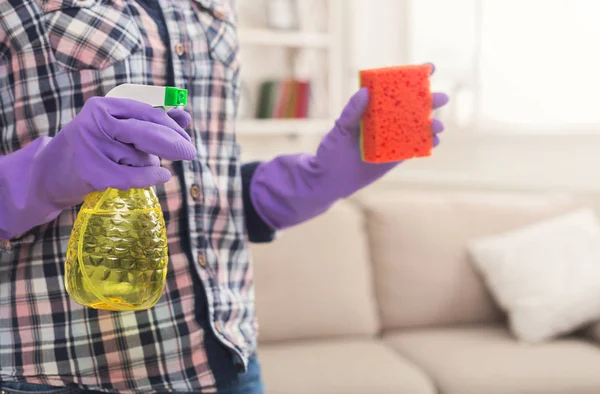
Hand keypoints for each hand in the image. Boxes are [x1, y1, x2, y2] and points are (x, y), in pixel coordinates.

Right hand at [39, 97, 195, 205]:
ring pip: (142, 157)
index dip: (171, 126)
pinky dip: (152, 178)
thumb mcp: (118, 129)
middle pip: (147, 133)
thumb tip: (186, 116)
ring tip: (128, 166)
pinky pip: (136, 176)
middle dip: (173, 144)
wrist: (49, 175)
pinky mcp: (93, 172)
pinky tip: (162, 176)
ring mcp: (93, 147)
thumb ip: (150, 122)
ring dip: (147, 165)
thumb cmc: (92, 149)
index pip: (147, 112)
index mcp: (103, 106)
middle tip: (190, 153)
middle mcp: (96, 122)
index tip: (186, 137)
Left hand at [250, 66, 448, 229]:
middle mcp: (386, 121)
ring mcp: (392, 139)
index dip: (414, 77)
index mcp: (373, 109)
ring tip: (437, 125)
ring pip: (417, 128)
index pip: (395, 89)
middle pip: (412, 107)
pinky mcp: (395, 158)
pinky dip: (426, 144)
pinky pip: (414, 149)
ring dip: (431, 124)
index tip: (430, 68)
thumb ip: (351, 112)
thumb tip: (364, 92)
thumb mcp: (339, 130)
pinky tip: (435, 140)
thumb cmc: (330, 152)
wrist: (328, 180)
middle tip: (442, 98)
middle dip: (430, 100)